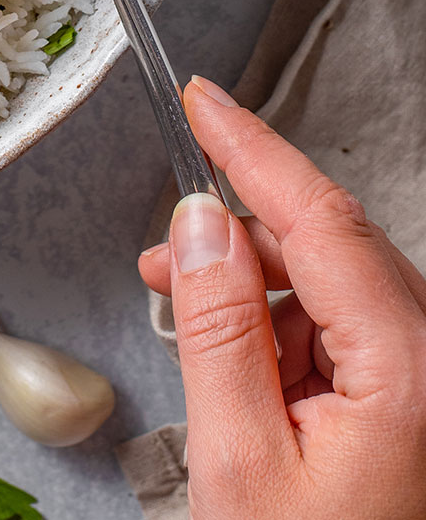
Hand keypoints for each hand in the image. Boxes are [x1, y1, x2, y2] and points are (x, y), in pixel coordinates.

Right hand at [139, 77, 425, 519]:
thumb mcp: (240, 460)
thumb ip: (217, 328)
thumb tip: (200, 222)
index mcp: (410, 368)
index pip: (321, 220)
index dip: (252, 148)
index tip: (199, 98)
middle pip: (330, 247)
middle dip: (239, 234)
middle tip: (158, 255)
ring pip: (334, 288)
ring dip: (254, 288)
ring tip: (183, 318)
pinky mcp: (411, 405)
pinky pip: (343, 332)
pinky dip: (280, 330)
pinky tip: (236, 363)